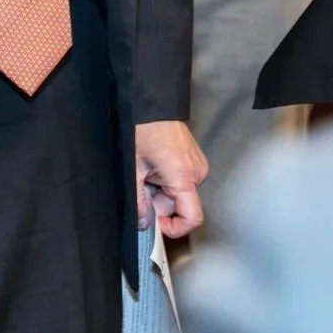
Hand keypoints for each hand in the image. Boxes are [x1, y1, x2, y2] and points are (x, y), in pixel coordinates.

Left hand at [133, 119, 207, 239]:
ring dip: (161, 191)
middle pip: (181, 206)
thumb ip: (139, 202)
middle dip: (159, 203)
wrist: (152, 104)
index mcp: (185, 177)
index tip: (155, 225)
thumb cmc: (143, 130)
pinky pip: (181, 182)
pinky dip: (166, 181)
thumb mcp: (134, 170)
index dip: (174, 228)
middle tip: (141, 185)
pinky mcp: (194, 160)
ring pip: (179, 194)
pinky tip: (154, 167)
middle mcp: (197, 173)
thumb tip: (144, 224)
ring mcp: (198, 166)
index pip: (192, 218)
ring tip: (146, 172)